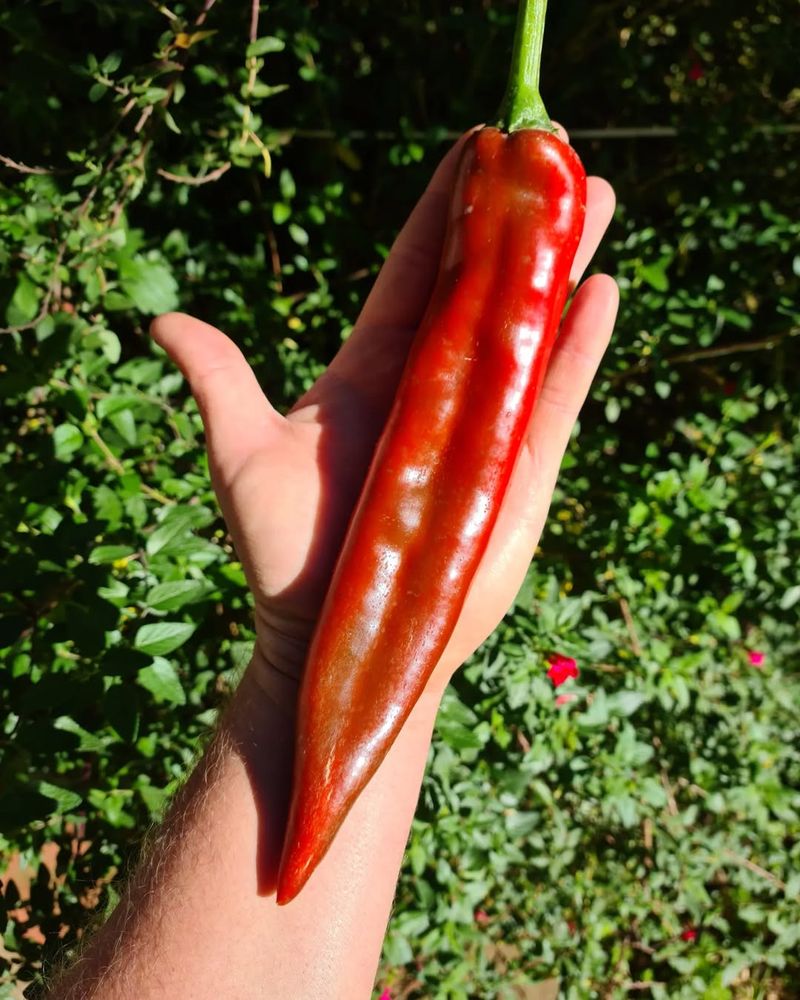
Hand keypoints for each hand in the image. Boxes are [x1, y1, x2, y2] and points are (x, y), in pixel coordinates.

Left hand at [151, 128, 617, 707]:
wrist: (338, 637)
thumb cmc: (286, 557)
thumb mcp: (243, 458)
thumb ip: (218, 382)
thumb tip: (162, 322)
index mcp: (372, 369)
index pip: (414, 271)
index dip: (443, 208)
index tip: (473, 146)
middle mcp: (432, 388)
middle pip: (481, 284)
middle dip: (517, 218)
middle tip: (551, 153)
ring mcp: (481, 426)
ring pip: (528, 328)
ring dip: (559, 263)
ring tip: (591, 198)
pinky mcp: (518, 469)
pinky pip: (553, 397)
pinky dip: (576, 346)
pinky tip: (600, 290)